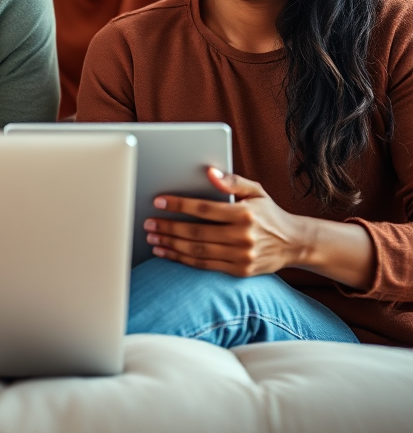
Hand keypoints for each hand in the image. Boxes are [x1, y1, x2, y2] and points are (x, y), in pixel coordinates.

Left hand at [142, 168, 301, 277]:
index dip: (179, 205)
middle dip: (168, 227)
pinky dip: (183, 259)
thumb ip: (232, 180)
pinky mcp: (240, 271)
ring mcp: (241, 256)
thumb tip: (209, 172)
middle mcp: (243, 236)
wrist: (295, 243)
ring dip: (171, 245)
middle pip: (197, 232)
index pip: (204, 209)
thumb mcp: (256, 190)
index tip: (158, 202)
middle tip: (148, 223)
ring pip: (198, 251)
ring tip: (152, 238)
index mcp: (244, 214)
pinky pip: (205, 265)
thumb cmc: (269, 212)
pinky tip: (167, 252)